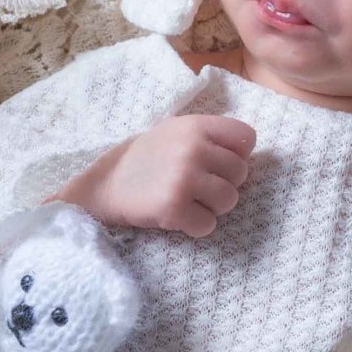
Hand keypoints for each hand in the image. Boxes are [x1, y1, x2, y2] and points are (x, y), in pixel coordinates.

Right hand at [48, 115, 255, 237]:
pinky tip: (178, 216)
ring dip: (212, 207)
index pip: (246, 137)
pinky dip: (196, 226)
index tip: (217, 163)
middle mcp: (193, 148)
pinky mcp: (174, 207)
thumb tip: (248, 155)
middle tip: (198, 187)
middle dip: (224, 184)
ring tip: (189, 201)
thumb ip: (210, 136)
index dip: (237, 154)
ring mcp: (184, 177)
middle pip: (241, 173)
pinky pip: (208, 225)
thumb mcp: (176, 131)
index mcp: (196, 125)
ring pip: (230, 200)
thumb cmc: (146, 158)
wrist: (103, 184)